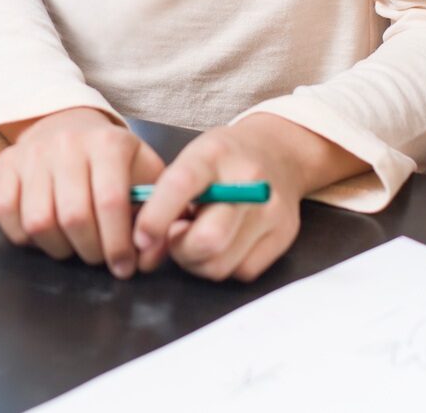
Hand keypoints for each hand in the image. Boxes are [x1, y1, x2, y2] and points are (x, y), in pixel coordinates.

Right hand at [0, 107, 164, 277]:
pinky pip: (5, 212)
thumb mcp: (146, 176)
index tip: (125, 267)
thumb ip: (158, 216)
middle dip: (90, 251)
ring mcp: (32, 152)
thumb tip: (150, 257)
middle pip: (73, 217)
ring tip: (73, 246)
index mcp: (108, 143)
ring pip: (38, 221)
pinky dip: (23, 236)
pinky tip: (45, 235)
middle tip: (99, 257)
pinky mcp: (5, 164)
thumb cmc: (114, 160)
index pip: (110, 202)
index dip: (118, 244)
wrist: (71, 125)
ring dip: (58, 248)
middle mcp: (67, 143)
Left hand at [134, 114, 336, 282]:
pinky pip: (243, 272)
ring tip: (197, 238)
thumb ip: (166, 196)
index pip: (182, 185)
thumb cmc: (221, 160)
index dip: (157, 217)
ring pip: (221, 264)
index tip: (141, 239)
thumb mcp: (191, 159)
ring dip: (197, 262)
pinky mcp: (285, 235)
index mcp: (214, 154)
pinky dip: (223, 265)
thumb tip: (144, 243)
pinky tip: (222, 244)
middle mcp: (248, 182)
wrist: (277, 153)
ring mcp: (272, 210)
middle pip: (208, 239)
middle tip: (174, 237)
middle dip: (180, 249)